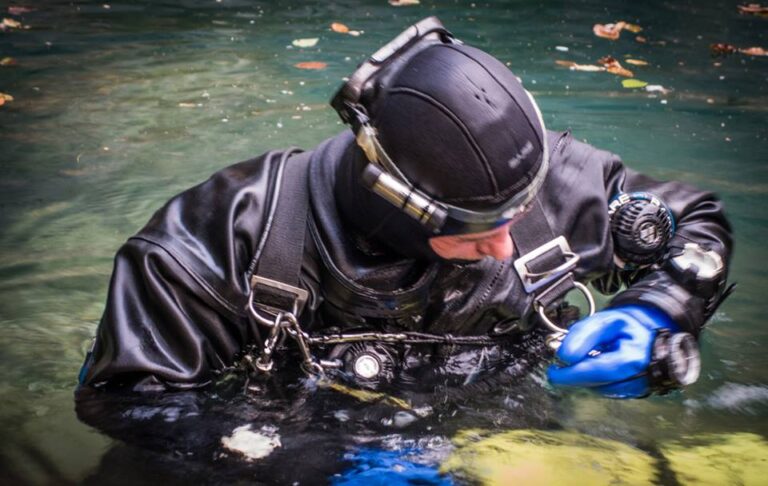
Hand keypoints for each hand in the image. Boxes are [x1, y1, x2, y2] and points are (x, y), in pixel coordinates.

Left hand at [547, 305, 678, 398]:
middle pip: (594, 383)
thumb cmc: (625, 328)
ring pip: (595, 388)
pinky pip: (601, 390)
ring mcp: (633, 390)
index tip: (553, 372)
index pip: (598, 371)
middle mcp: (637, 379)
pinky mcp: (627, 395)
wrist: (645, 338)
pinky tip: (594, 367)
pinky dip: (592, 380)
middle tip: (559, 366)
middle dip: (574, 374)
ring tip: (587, 358)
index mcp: (633, 358)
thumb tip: (564, 355)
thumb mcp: (604, 321)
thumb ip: (583, 334)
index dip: (572, 373)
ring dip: (583, 376)